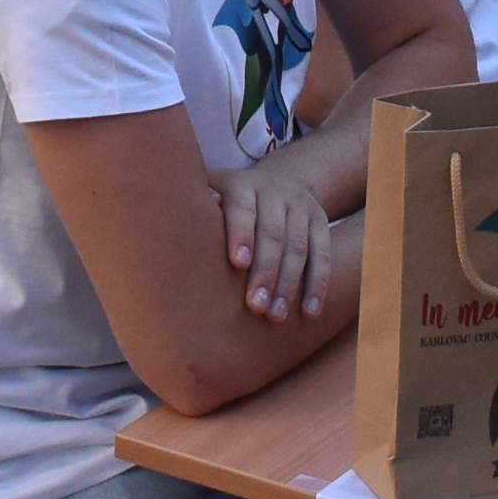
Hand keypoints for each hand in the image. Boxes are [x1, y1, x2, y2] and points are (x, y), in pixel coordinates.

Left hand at [215, 150, 334, 323]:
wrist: (278, 183)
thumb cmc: (227, 203)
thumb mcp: (210, 194)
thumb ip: (198, 209)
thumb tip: (175, 223)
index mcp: (242, 185)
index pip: (242, 208)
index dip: (241, 233)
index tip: (238, 263)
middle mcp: (274, 191)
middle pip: (272, 233)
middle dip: (265, 271)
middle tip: (255, 306)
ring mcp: (300, 206)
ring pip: (298, 247)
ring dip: (289, 284)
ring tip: (276, 316)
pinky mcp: (320, 222)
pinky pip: (322, 255)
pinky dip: (318, 285)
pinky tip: (310, 313)